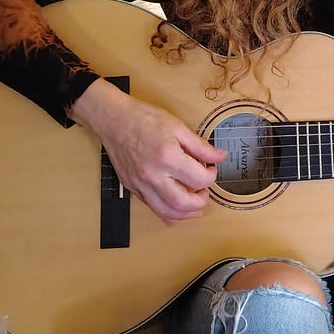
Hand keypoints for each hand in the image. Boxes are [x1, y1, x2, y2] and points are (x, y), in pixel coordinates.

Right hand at [68, 80, 225, 223]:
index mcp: (167, 157)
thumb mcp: (177, 127)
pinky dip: (167, 211)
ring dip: (185, 214)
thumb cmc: (143, 119)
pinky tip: (175, 203)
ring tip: (194, 205)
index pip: (198, 179)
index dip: (211, 176)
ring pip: (166, 213)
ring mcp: (140, 185)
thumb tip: (220, 156)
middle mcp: (153, 175)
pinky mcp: (132, 188)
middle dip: (200, 202)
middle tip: (204, 192)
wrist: (114, 120)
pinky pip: (152, 208)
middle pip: (183, 204)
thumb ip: (200, 146)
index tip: (211, 169)